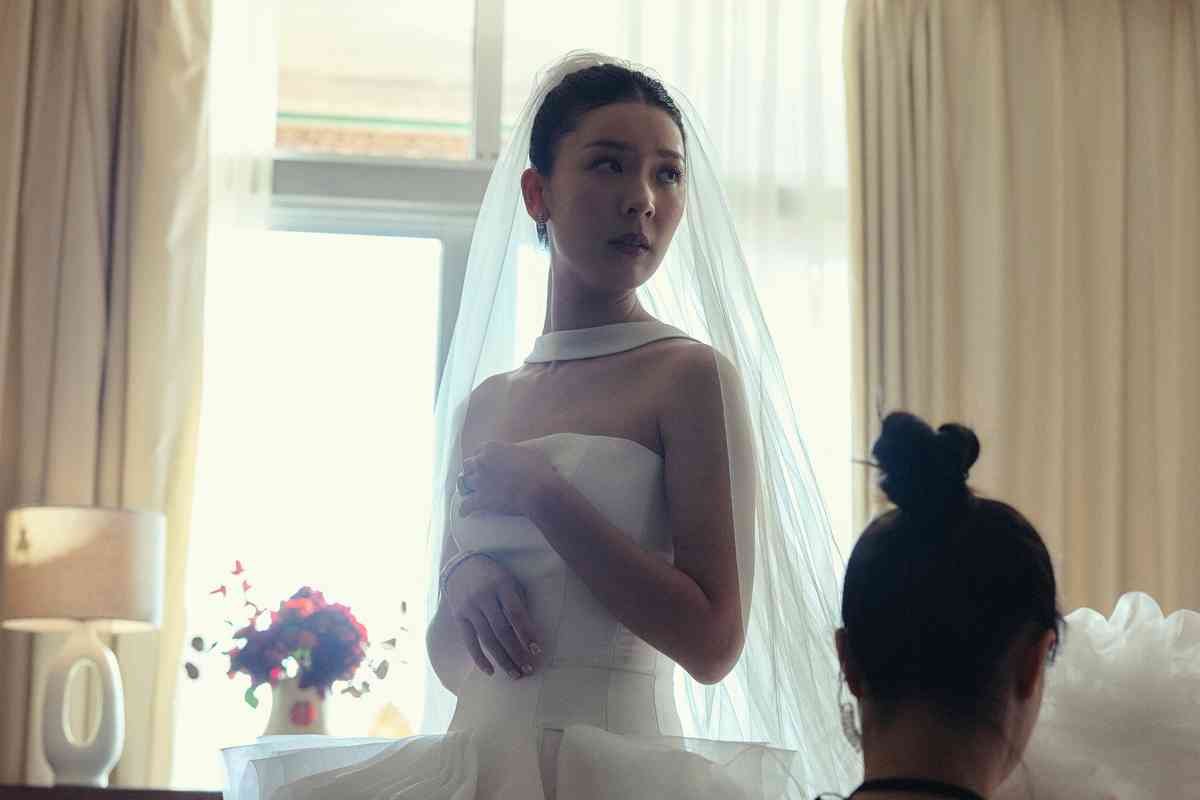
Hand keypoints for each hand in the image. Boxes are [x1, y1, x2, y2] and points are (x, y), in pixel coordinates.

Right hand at [443, 554, 540, 678]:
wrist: (461, 566)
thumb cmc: (493, 575)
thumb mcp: (509, 581)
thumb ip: (517, 603)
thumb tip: (530, 633)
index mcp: (501, 585)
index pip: (515, 613)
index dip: (526, 632)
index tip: (536, 650)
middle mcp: (484, 597)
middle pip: (502, 630)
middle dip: (516, 652)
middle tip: (528, 669)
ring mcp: (470, 608)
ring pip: (487, 639)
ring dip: (502, 659)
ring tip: (515, 674)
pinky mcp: (459, 617)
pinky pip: (470, 642)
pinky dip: (480, 658)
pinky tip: (491, 671)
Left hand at [458, 441, 559, 517]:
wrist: (537, 489)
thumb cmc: (537, 469)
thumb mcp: (527, 452)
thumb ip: (514, 451)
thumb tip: (516, 454)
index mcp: (491, 448)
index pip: (478, 451)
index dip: (481, 459)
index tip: (485, 464)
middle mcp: (481, 462)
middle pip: (467, 466)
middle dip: (471, 472)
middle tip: (477, 478)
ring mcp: (479, 481)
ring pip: (464, 484)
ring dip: (467, 488)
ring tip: (469, 493)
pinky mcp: (480, 499)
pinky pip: (466, 505)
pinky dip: (465, 509)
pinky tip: (464, 513)